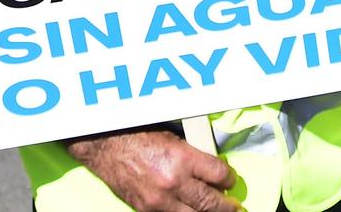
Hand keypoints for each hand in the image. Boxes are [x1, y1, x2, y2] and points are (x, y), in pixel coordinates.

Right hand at [66, 131, 239, 211]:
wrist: (106, 145)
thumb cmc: (138, 135)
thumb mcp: (172, 138)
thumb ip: (193, 155)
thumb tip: (210, 170)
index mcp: (182, 159)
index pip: (219, 174)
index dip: (229, 178)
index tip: (230, 180)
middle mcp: (173, 182)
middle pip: (211, 203)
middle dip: (226, 207)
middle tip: (235, 208)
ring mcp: (159, 200)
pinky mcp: (147, 210)